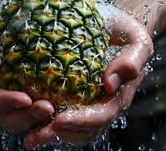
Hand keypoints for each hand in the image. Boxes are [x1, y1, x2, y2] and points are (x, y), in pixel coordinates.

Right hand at [0, 15, 53, 133]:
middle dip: (26, 117)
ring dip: (37, 119)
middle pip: (7, 119)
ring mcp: (11, 105)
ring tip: (54, 109)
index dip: (6, 102)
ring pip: (21, 122)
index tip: (24, 99)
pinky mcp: (27, 104)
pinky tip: (63, 111)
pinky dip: (46, 119)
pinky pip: (36, 118)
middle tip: (47, 108)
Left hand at [24, 16, 153, 148]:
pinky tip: (29, 125)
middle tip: (38, 134)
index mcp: (119, 96)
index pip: (102, 115)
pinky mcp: (76, 100)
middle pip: (86, 131)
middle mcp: (105, 106)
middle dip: (62, 135)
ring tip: (31, 138)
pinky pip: (63, 120)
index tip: (60, 118)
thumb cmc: (125, 33)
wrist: (116, 28)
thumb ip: (131, 61)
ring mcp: (90, 105)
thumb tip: (109, 83)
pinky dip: (47, 125)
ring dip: (53, 136)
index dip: (82, 120)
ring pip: (74, 132)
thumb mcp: (136, 40)